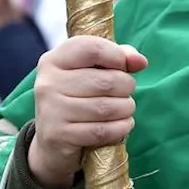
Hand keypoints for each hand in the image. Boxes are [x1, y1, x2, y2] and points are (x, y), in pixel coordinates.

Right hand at [28, 37, 145, 188]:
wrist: (54, 139)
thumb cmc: (80, 97)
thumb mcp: (94, 70)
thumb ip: (119, 56)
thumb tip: (140, 61)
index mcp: (54, 60)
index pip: (93, 49)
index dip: (118, 57)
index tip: (123, 67)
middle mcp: (48, 83)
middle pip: (107, 81)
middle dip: (127, 87)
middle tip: (125, 93)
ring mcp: (51, 111)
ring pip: (107, 108)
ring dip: (125, 109)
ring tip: (123, 109)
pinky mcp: (58, 136)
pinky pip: (102, 130)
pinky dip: (120, 128)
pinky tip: (121, 125)